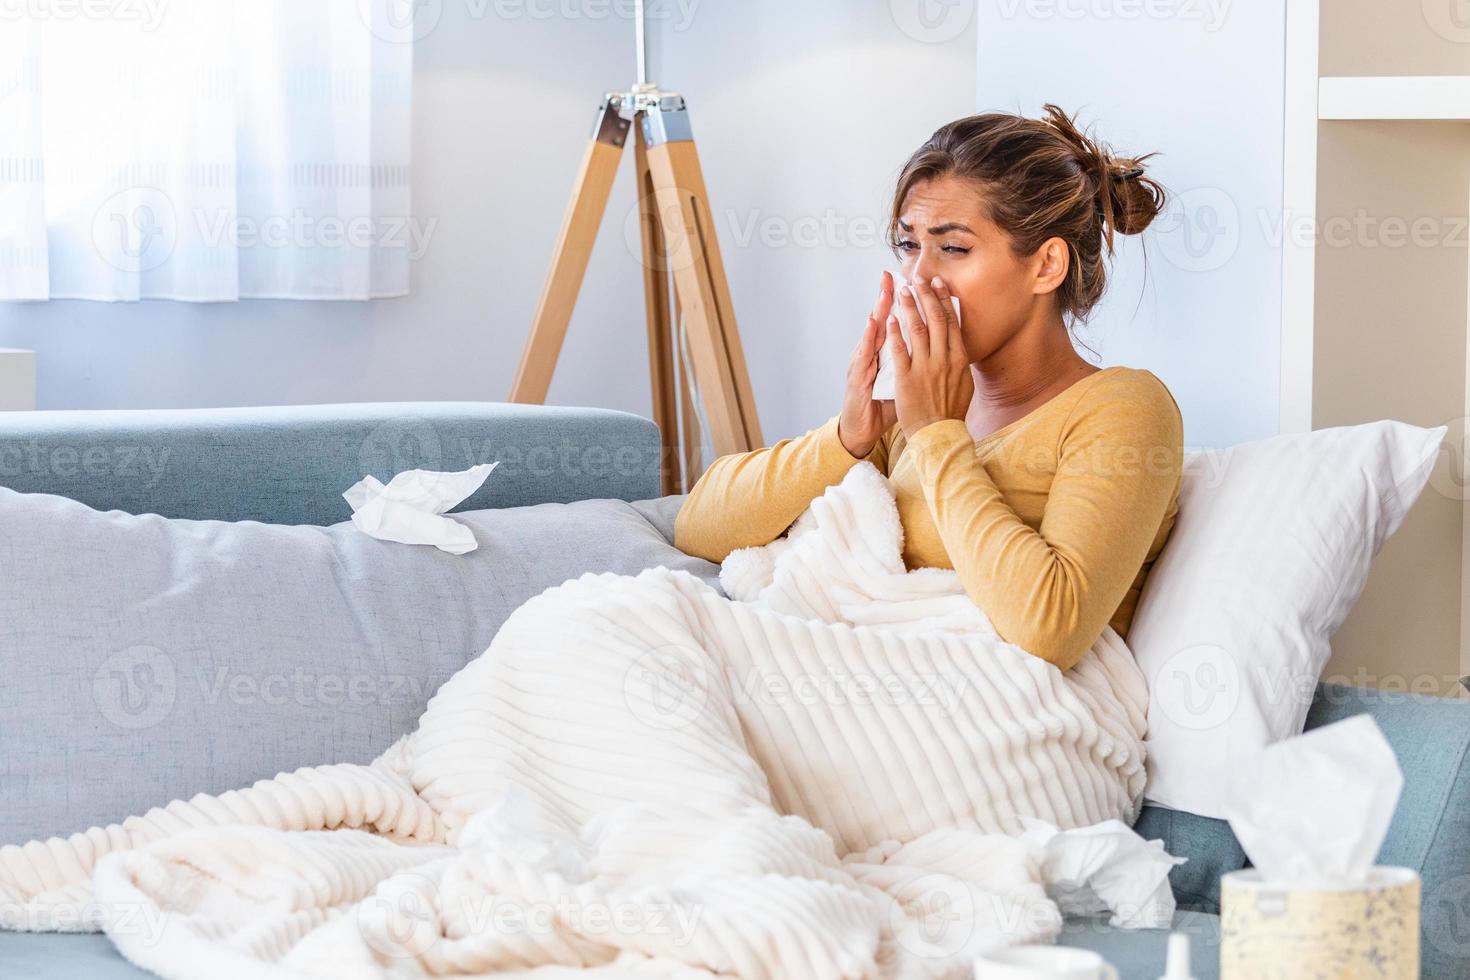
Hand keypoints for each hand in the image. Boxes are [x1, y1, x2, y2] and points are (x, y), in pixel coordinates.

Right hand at [839, 270, 899, 457]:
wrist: (861, 428)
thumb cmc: (881, 405)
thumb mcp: (899, 381)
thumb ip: (909, 363)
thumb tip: (929, 351)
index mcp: (883, 354)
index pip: (893, 323)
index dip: (899, 303)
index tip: (908, 281)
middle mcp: (871, 354)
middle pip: (880, 319)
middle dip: (886, 296)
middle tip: (890, 275)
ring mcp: (863, 363)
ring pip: (871, 331)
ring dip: (878, 308)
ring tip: (885, 289)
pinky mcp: (858, 375)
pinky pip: (865, 353)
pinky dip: (869, 337)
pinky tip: (874, 321)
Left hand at [888, 275, 973, 438]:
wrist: (938, 434)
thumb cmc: (951, 412)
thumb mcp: (965, 384)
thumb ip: (960, 363)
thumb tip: (960, 346)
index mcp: (959, 359)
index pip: (951, 323)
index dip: (944, 301)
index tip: (939, 285)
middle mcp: (944, 360)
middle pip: (935, 320)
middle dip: (926, 296)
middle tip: (919, 278)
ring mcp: (925, 368)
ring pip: (916, 330)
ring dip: (909, 307)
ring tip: (902, 291)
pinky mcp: (907, 379)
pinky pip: (899, 351)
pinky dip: (894, 333)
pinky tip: (889, 318)